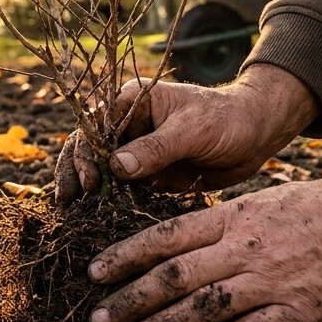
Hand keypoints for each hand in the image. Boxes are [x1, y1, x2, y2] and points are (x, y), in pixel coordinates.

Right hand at [54, 64, 318, 204]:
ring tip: (70, 213)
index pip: (95, 127)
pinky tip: (93, 220)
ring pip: (99, 171)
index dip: (84, 153)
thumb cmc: (227, 119)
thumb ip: (156, 147)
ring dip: (84, 190)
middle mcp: (127, 125)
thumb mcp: (193, 129)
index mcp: (132, 102)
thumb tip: (115, 166)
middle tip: (66, 201)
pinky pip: (120, 189)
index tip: (88, 181)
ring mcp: (135, 151)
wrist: (256, 136)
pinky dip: (106, 202)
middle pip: (87, 148)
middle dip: (73, 173)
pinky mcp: (147, 175)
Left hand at [85, 148, 321, 321]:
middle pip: (174, 275)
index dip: (126, 255)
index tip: (94, 271)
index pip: (167, 236)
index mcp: (237, 216)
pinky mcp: (301, 311)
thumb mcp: (271, 200)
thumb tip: (188, 239)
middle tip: (96, 319)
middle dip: (130, 298)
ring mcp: (273, 280)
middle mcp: (247, 247)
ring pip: (202, 306)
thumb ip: (230, 223)